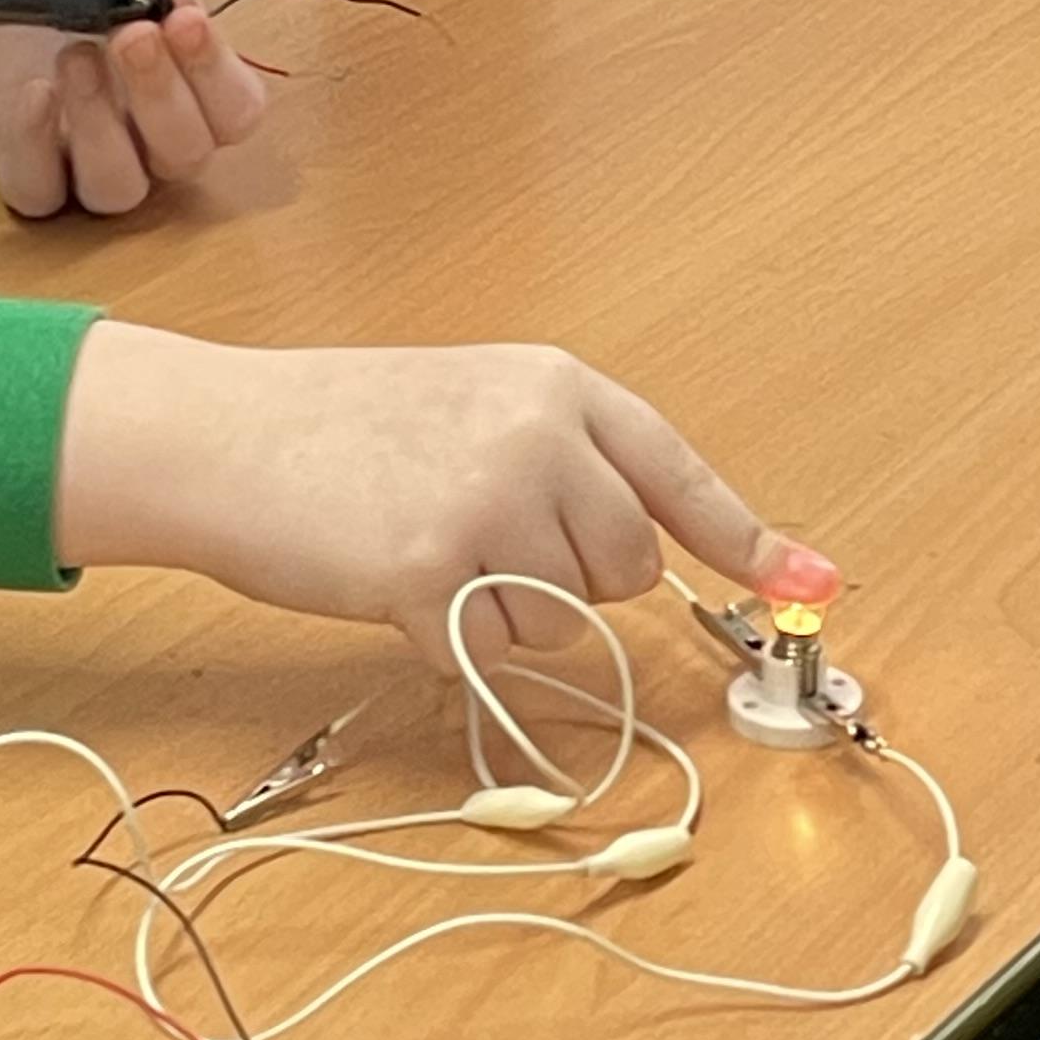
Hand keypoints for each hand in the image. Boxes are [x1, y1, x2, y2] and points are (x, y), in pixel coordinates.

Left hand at [0, 0, 268, 219]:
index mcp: (200, 89)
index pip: (236, 113)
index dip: (217, 76)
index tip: (185, 20)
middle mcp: (154, 139)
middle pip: (184, 155)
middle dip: (160, 95)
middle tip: (132, 34)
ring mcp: (91, 160)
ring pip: (116, 189)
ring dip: (100, 126)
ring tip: (75, 54)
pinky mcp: (29, 164)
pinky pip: (38, 191)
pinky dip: (35, 148)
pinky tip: (34, 92)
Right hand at [55, 323, 839, 667]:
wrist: (227, 434)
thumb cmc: (341, 426)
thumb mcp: (470, 403)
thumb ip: (562, 458)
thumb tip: (646, 551)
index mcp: (557, 385)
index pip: (678, 472)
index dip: (748, 539)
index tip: (812, 582)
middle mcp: (540, 435)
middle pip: (629, 565)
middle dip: (571, 579)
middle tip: (482, 542)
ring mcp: (491, 502)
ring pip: (565, 621)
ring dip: (504, 614)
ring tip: (424, 549)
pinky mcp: (438, 574)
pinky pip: (493, 654)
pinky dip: (450, 642)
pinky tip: (395, 584)